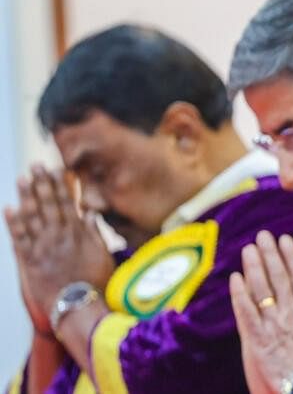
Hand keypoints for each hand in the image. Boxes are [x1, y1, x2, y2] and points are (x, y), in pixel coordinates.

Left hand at [4, 164, 113, 317]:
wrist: (78, 306)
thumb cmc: (95, 281)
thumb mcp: (103, 254)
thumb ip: (95, 232)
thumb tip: (91, 212)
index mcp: (77, 234)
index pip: (68, 203)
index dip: (61, 185)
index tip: (56, 169)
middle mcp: (58, 237)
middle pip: (49, 205)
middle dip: (42, 184)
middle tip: (35, 167)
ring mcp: (42, 248)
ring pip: (32, 217)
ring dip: (26, 197)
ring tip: (22, 180)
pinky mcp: (29, 261)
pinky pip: (19, 238)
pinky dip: (13, 223)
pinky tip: (9, 209)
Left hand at [230, 232, 292, 393]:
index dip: (291, 256)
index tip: (285, 239)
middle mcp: (291, 311)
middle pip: (278, 276)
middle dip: (270, 253)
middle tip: (263, 236)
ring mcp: (273, 323)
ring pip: (261, 288)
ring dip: (253, 266)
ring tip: (248, 249)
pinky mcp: (257, 338)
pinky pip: (246, 312)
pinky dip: (239, 294)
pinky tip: (234, 278)